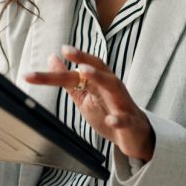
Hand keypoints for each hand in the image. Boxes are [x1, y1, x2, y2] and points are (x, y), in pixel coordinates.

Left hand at [24, 45, 154, 160]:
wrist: (133, 135)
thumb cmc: (108, 111)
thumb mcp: (84, 95)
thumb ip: (68, 79)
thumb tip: (52, 58)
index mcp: (100, 80)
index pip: (82, 68)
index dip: (70, 59)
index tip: (58, 50)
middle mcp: (111, 87)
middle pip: (98, 69)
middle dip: (83, 58)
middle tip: (67, 51)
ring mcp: (122, 103)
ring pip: (113, 86)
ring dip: (99, 77)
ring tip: (84, 71)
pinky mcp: (129, 123)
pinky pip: (124, 120)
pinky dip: (118, 119)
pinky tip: (110, 120)